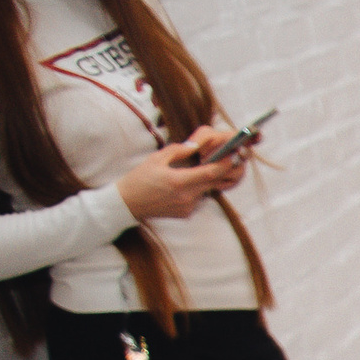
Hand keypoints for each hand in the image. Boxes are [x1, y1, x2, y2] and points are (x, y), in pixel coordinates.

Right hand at [116, 125, 247, 220]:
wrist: (127, 203)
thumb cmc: (139, 178)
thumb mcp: (156, 159)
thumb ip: (177, 150)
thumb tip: (195, 145)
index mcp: (179, 181)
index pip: (209, 173)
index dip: (223, 164)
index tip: (232, 156)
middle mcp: (186, 196)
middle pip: (211, 182)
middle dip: (218, 171)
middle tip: (223, 160)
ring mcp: (186, 207)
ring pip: (204, 191)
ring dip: (203, 181)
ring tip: (190, 173)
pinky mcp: (185, 214)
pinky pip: (196, 199)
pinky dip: (194, 191)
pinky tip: (180, 187)